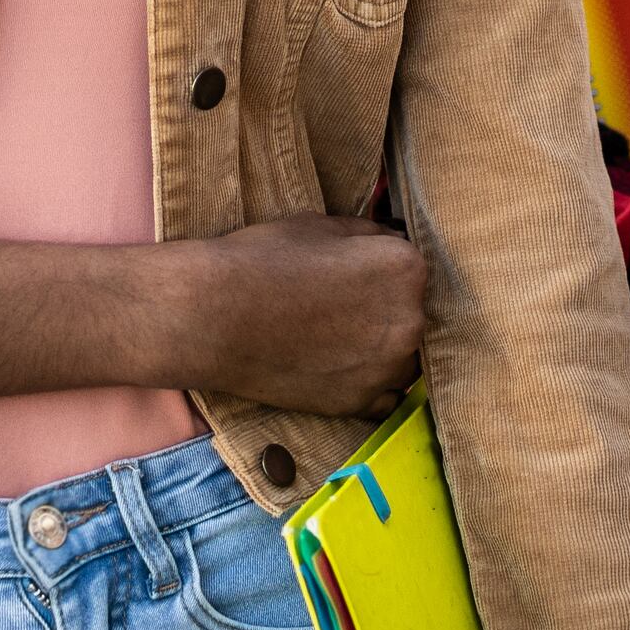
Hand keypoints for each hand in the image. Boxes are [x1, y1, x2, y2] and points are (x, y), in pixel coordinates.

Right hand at [173, 217, 427, 416]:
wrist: (213, 316)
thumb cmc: (262, 260)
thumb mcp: (322, 225)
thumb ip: (369, 235)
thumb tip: (389, 240)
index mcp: (406, 269)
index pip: (415, 269)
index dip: (384, 271)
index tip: (358, 276)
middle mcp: (409, 322)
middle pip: (414, 315)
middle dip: (386, 311)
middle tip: (341, 307)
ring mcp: (387, 368)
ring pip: (404, 359)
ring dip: (382, 350)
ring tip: (335, 338)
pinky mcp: (360, 404)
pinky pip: (384, 397)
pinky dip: (368, 385)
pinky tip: (335, 367)